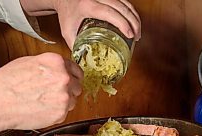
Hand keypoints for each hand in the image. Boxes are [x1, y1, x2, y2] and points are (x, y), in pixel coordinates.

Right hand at [0, 52, 82, 129]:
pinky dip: (55, 113)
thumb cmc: (7, 82)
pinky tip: (40, 109)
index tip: (69, 81)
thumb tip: (59, 70)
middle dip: (68, 90)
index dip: (71, 77)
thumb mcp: (30, 62)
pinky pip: (64, 113)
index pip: (77, 70)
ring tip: (42, 101)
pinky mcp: (60, 113)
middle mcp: (64, 78)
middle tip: (51, 93)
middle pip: (77, 86)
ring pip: (72, 101)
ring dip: (62, 102)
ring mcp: (64, 97)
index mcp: (57, 62)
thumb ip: (50, 66)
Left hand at [21, 0, 141, 48]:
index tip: (130, 35)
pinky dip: (132, 12)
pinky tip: (134, 22)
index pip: (110, 12)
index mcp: (87, 6)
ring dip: (135, 17)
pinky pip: (125, 1)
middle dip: (133, 22)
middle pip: (122, 7)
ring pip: (126, 3)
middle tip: (137, 37)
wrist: (63, 0)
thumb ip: (76, 47)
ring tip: (137, 32)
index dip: (122, 23)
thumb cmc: (66, 15)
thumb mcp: (68, 32)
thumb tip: (85, 63)